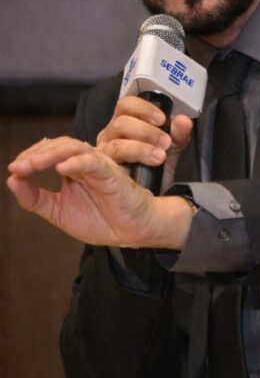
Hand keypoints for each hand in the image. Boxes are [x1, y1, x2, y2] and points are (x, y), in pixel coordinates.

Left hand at [6, 137, 192, 248]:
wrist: (129, 233)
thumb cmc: (100, 219)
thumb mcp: (58, 211)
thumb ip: (35, 198)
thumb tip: (11, 180)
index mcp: (74, 167)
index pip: (50, 150)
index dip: (31, 156)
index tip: (14, 169)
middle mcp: (86, 162)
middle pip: (60, 144)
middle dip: (36, 154)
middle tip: (18, 167)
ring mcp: (100, 166)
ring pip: (74, 148)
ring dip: (50, 154)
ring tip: (31, 166)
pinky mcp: (113, 175)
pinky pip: (94, 163)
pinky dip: (77, 162)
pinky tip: (61, 168)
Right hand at [97, 95, 192, 191]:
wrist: (152, 188)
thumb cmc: (156, 160)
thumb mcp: (171, 145)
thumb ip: (178, 132)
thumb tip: (184, 121)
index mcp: (125, 120)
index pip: (127, 105)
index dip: (143, 109)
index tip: (161, 119)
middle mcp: (111, 133)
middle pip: (121, 123)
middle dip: (147, 132)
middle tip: (165, 142)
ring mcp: (104, 151)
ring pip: (117, 145)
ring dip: (141, 149)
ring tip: (159, 157)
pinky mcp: (103, 170)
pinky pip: (108, 165)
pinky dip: (129, 163)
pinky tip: (141, 166)